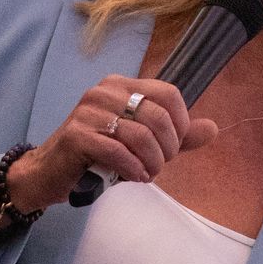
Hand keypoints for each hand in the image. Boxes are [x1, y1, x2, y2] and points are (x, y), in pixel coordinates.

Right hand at [4, 75, 218, 216]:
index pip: (169, 94)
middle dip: (167, 149)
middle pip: (158, 117)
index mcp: (122, 85)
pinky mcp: (77, 136)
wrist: (49, 173)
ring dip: (151, 163)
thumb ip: (176, 136)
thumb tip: (213, 129)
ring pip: (140, 136)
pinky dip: (132, 168)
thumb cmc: (96, 157)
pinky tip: (133, 178)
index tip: (172, 149)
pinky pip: (118, 151)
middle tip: (158, 166)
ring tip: (146, 174)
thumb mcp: (141, 144)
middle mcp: (104, 91)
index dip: (181, 125)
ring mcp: (88, 111)